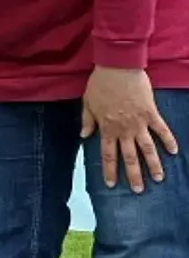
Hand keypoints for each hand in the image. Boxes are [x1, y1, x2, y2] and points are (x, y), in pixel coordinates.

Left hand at [81, 66, 179, 192]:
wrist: (117, 67)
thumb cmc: (100, 84)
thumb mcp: (87, 102)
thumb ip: (87, 120)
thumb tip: (83, 136)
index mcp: (107, 128)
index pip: (108, 154)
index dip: (109, 169)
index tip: (111, 184)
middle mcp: (124, 129)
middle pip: (129, 157)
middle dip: (134, 174)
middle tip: (138, 190)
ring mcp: (139, 123)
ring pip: (148, 149)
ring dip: (154, 165)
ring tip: (159, 179)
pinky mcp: (151, 114)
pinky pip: (162, 130)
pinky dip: (169, 141)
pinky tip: (174, 152)